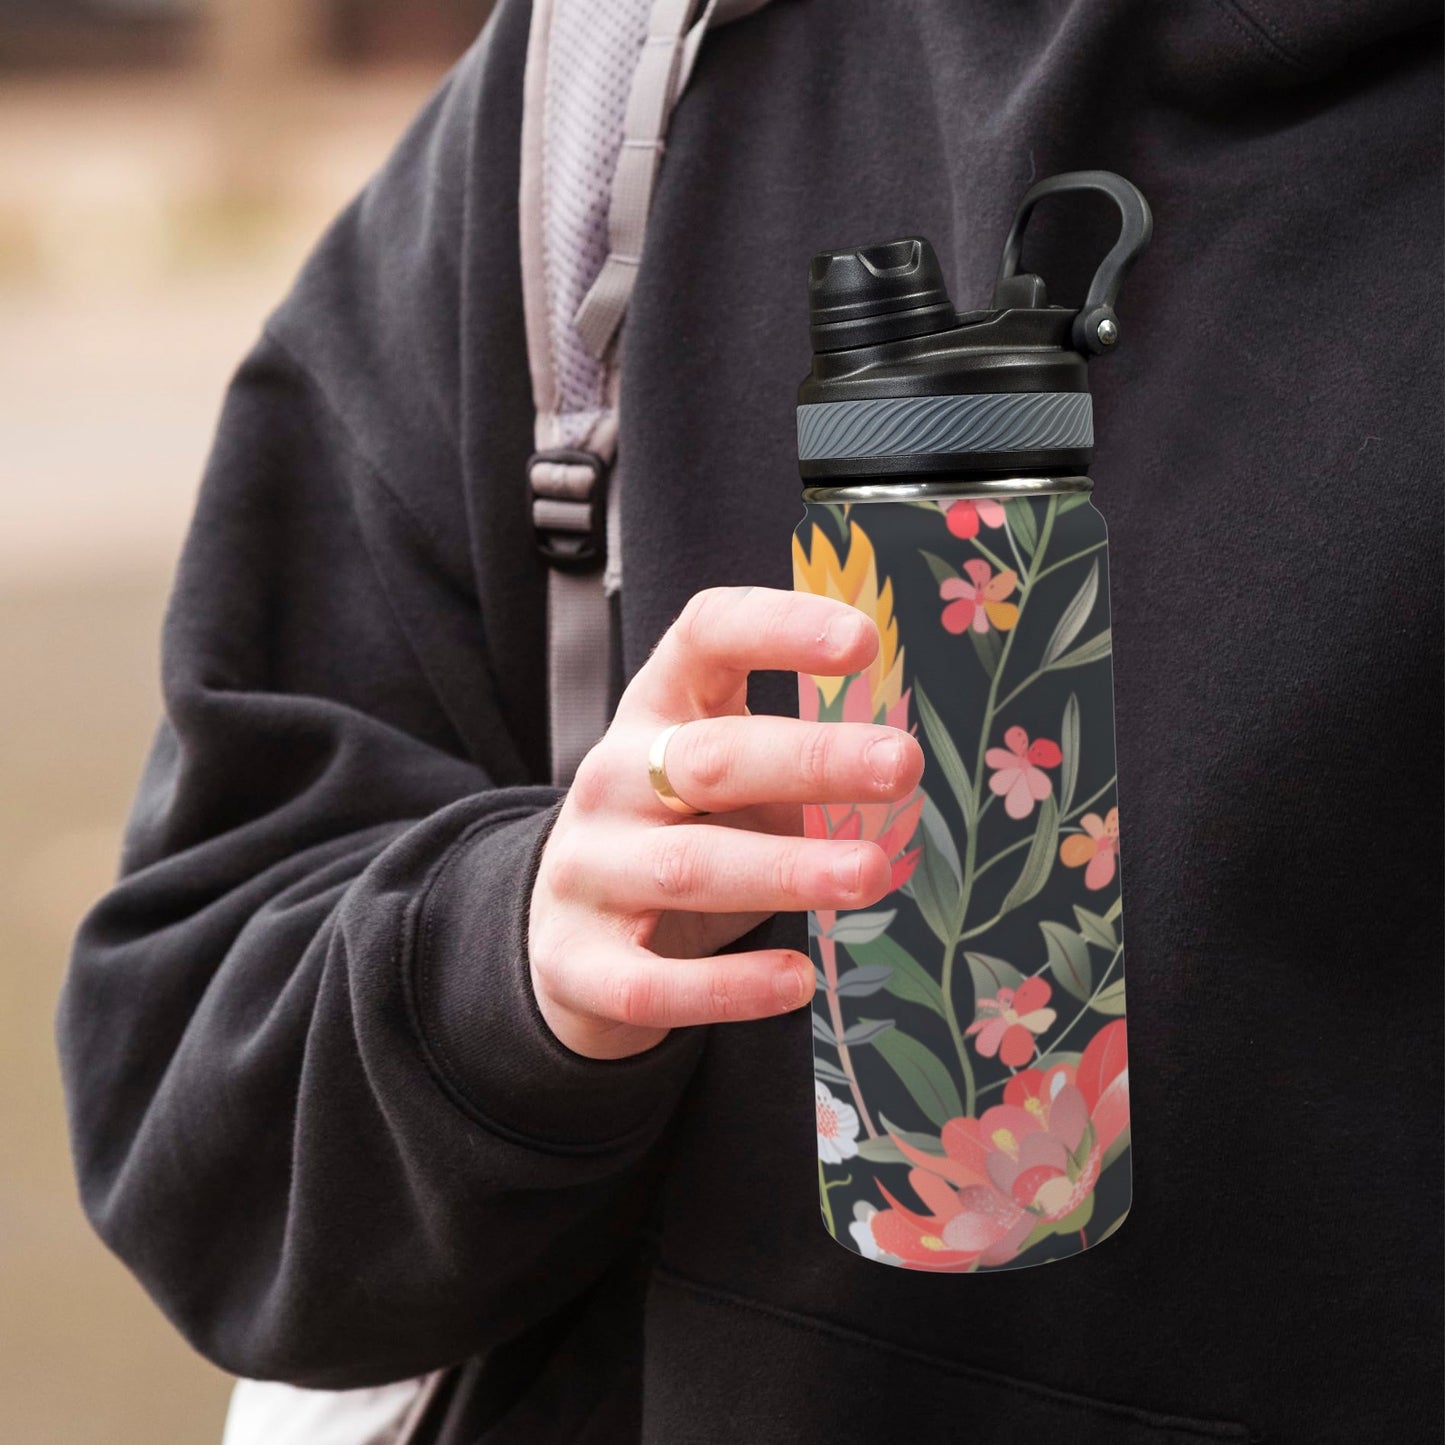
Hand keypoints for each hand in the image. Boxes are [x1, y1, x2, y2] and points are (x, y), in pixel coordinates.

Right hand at [527, 586, 923, 1059]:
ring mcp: (587, 871)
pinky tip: (797, 982)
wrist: (564, 936)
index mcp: (656, 710)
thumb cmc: (678, 835)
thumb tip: (904, 759)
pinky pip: (653, 981)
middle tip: (902, 764)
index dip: (779, 629)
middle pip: (709, 758)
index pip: (705, 638)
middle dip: (810, 759)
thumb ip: (794, 761)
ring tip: (870, 874)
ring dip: (786, 870)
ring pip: (689, 868)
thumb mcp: (722, 776)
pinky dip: (729, 985)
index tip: (863, 641)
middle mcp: (613, 779)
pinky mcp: (579, 965)